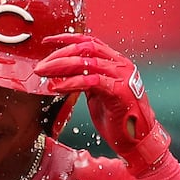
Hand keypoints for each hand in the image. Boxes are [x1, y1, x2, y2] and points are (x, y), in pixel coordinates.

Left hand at [34, 34, 171, 176]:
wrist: (139, 140)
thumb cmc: (119, 119)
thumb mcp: (99, 94)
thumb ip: (87, 80)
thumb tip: (64, 73)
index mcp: (116, 62)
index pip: (90, 41)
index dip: (67, 39)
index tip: (48, 41)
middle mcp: (120, 65)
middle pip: (85, 49)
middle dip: (59, 55)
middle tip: (40, 66)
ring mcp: (121, 77)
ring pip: (86, 62)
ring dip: (60, 66)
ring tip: (44, 74)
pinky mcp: (119, 91)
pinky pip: (91, 81)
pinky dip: (71, 83)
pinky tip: (57, 87)